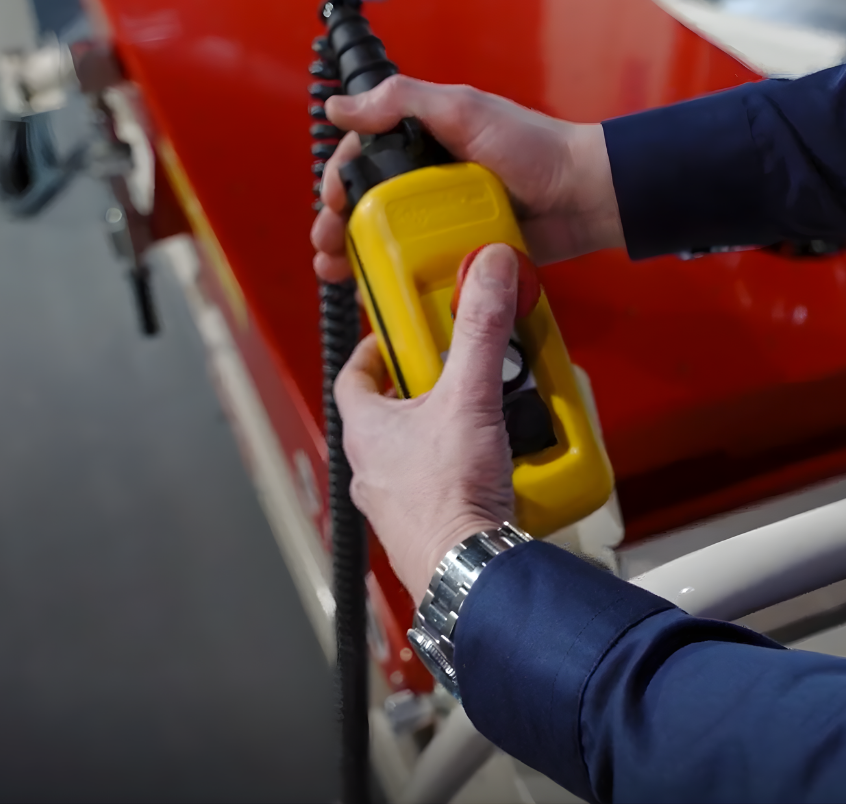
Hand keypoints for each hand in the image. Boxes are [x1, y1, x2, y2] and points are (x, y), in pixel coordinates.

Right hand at [311, 76, 623, 281]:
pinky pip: (422, 265)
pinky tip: (377, 291)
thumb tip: (338, 107)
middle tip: (326, 248)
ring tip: (338, 273)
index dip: (340, 180)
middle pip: (369, 203)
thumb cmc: (534, 146)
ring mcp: (445, 218)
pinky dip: (397, 277)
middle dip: (339, 225)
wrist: (588, 195)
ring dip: (358, 255)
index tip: (331, 203)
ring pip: (389, 238)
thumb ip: (404, 102)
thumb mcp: (465, 110)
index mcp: (425, 141)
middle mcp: (430, 179)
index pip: (364, 156)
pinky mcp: (462, 250)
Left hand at [334, 244, 518, 602]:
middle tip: (454, 371)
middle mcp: (373, 468)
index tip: (393, 337)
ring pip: (413, 451)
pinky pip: (438, 484)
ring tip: (481, 415)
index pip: (353, 378)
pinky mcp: (426, 525)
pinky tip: (492, 464)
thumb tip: (485, 273)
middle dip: (420, 389)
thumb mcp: (468, 397)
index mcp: (367, 431)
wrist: (468, 573)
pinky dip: (460, 467)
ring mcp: (396, 500)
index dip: (371, 352)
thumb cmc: (448, 500)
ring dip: (442, 429)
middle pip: (388, 412)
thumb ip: (481, 330)